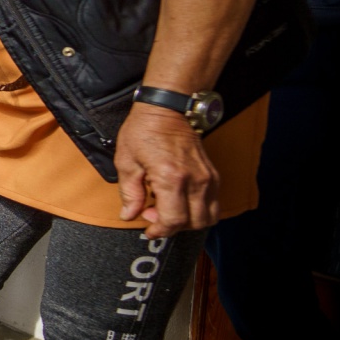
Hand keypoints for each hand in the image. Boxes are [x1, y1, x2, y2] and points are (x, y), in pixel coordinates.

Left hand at [114, 104, 219, 236]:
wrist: (167, 109)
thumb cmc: (144, 131)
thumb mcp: (126, 162)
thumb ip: (130, 193)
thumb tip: (129, 215)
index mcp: (171, 178)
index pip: (174, 220)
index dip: (160, 230)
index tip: (148, 230)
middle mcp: (195, 180)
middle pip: (195, 223)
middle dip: (174, 227)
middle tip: (153, 216)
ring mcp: (208, 177)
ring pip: (209, 216)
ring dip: (189, 221)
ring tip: (167, 209)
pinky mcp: (213, 174)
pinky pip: (213, 203)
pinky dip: (198, 210)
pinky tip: (178, 200)